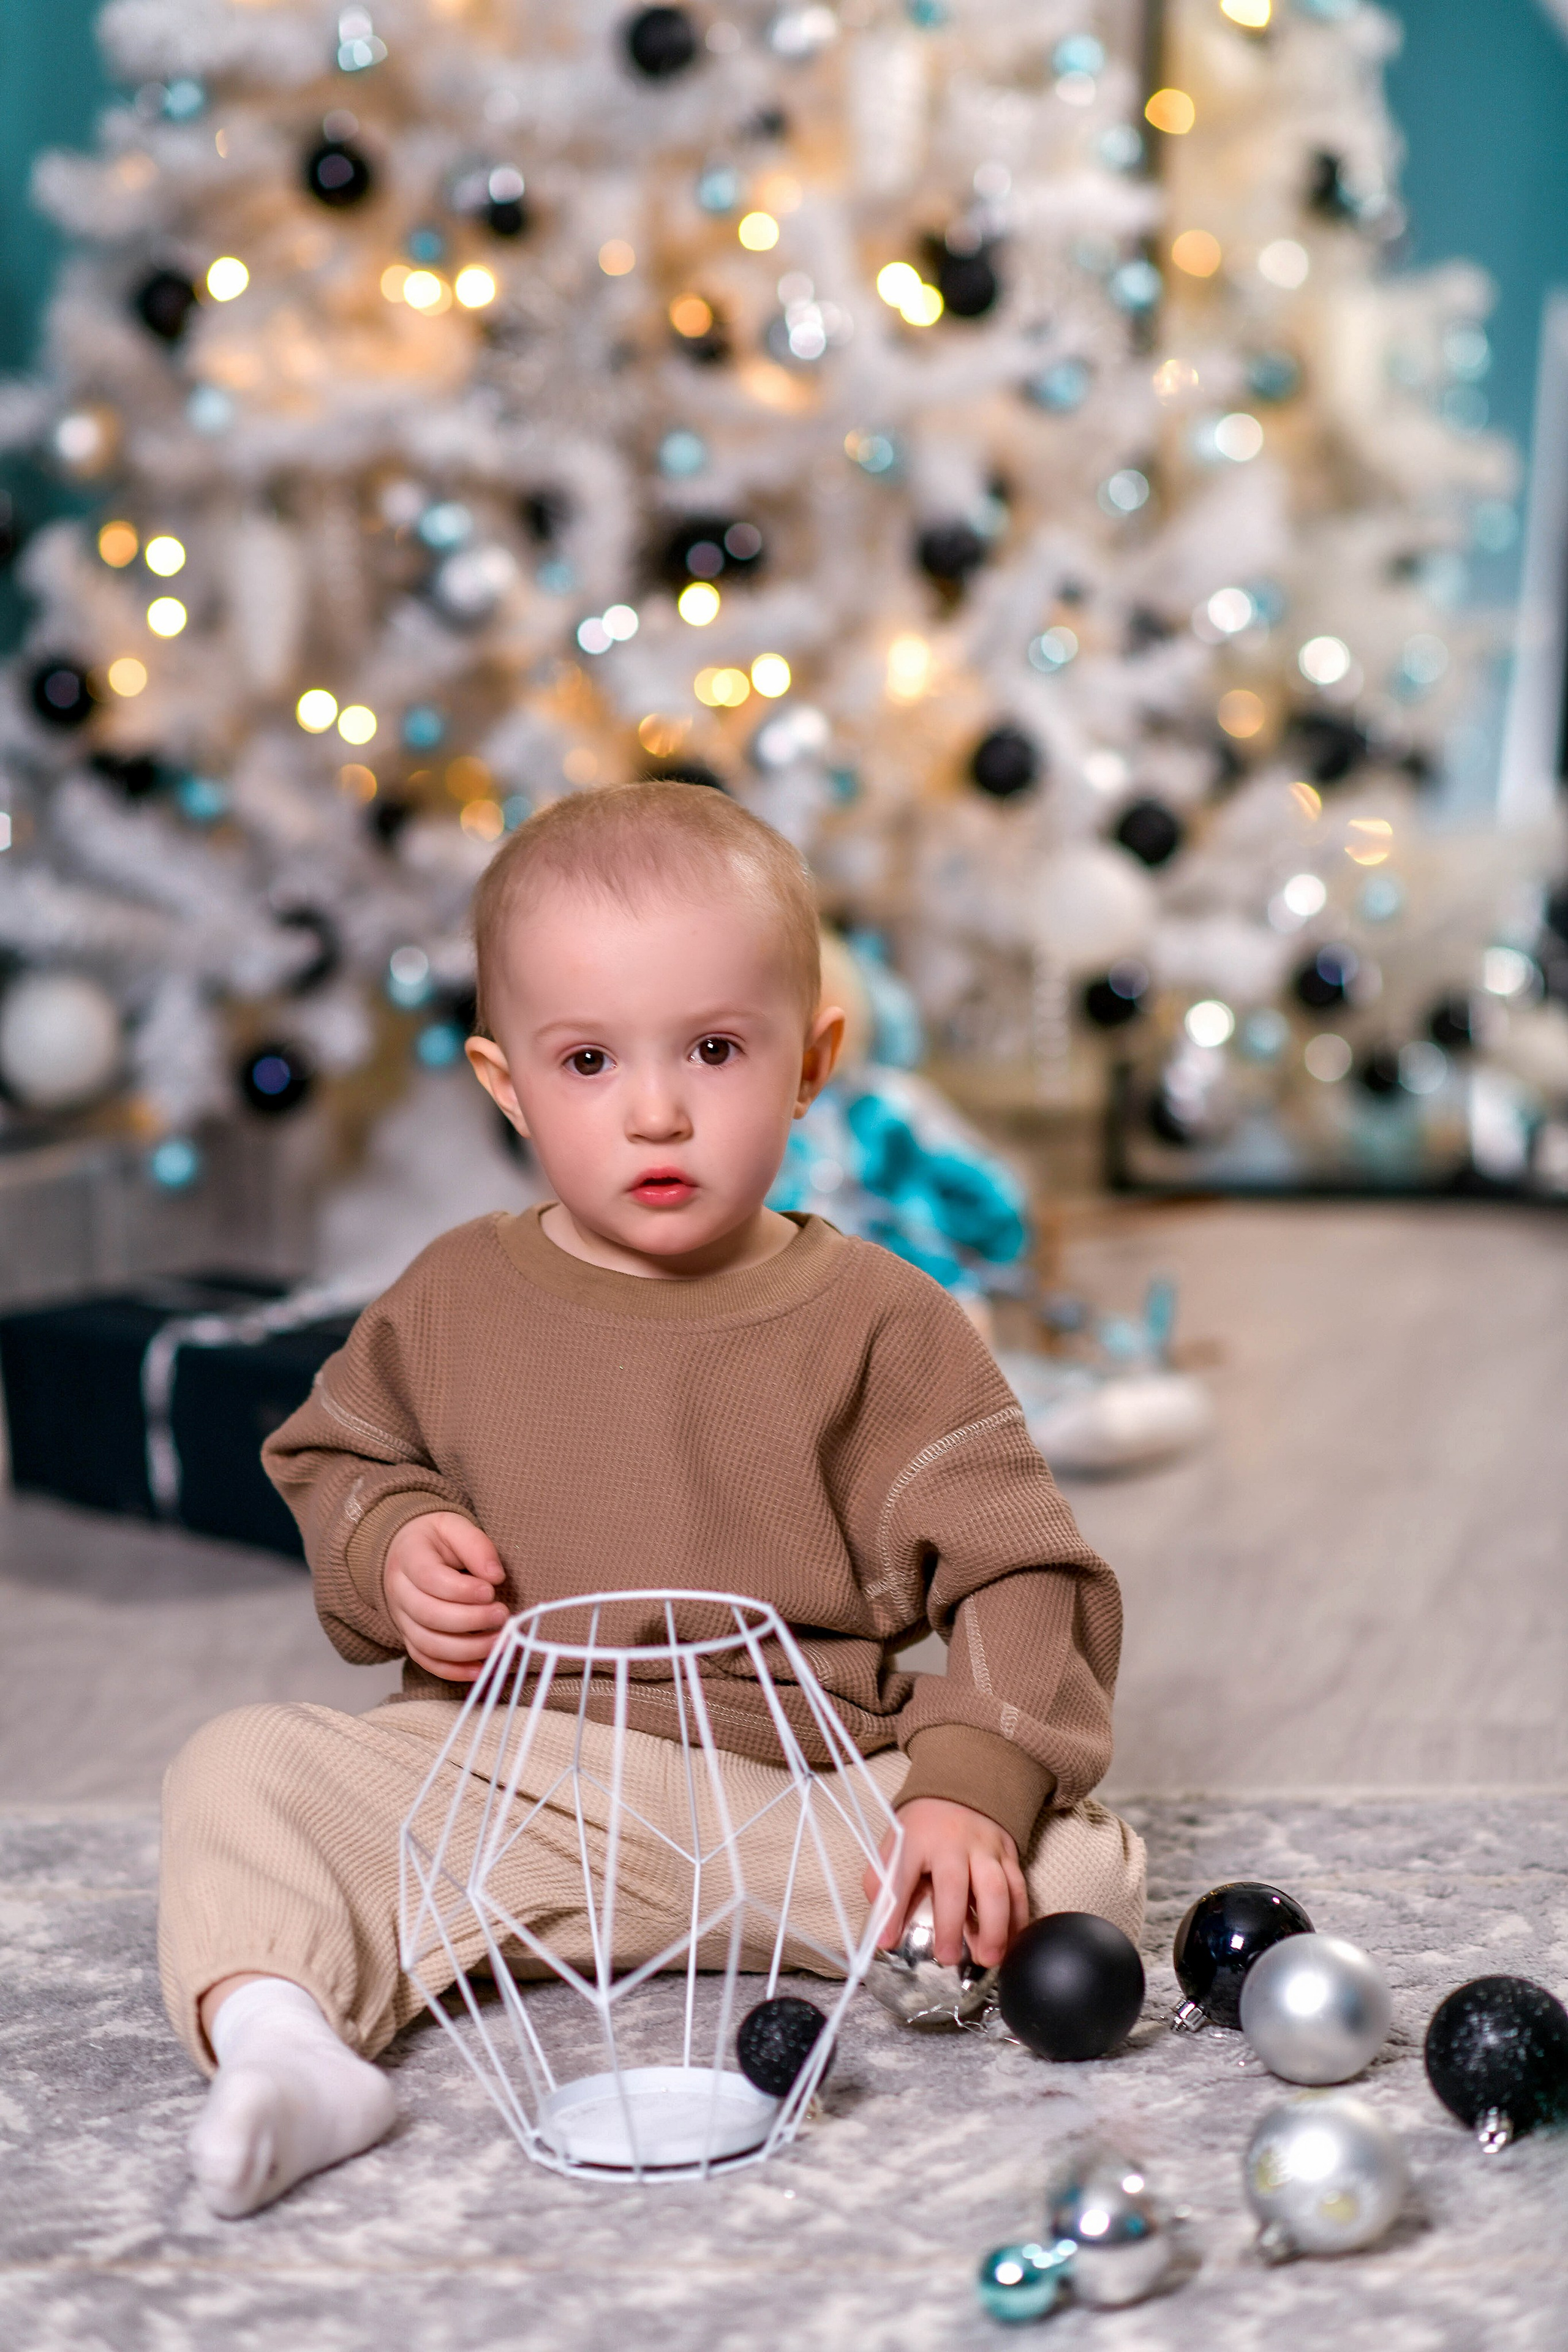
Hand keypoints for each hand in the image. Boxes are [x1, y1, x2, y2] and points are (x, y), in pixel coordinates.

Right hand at [383, 1512, 508, 1682]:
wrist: (406, 1552)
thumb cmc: (435, 1540)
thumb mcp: (454, 1526)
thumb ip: (475, 1545)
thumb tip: (495, 1575)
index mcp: (408, 1557)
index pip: (429, 1578)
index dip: (461, 1590)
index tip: (490, 1591)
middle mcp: (399, 1591)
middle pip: (429, 1615)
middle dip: (470, 1621)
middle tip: (502, 1615)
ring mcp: (402, 1619)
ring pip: (428, 1643)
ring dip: (467, 1649)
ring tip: (500, 1642)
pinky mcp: (410, 1638)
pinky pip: (426, 1661)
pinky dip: (453, 1670)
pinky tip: (481, 1668)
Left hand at [863, 1796, 1028, 1970]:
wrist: (961, 1789)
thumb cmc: (923, 1828)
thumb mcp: (895, 1845)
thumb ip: (885, 1885)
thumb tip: (884, 1932)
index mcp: (916, 1839)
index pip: (901, 1875)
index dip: (894, 1910)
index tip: (888, 1941)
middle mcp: (953, 1842)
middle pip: (954, 1885)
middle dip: (951, 1925)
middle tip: (948, 1957)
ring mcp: (985, 1848)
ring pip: (995, 1888)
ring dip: (994, 1928)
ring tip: (987, 1958)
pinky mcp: (1008, 1855)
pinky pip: (1018, 1889)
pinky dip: (1017, 1919)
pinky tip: (1010, 1943)